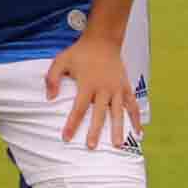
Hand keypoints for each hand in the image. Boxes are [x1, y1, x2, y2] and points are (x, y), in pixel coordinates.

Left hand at [47, 27, 141, 147]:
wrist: (103, 40)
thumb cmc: (80, 52)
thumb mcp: (61, 61)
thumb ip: (52, 78)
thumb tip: (49, 98)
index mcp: (87, 84)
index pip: (78, 109)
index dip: (72, 124)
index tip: (66, 138)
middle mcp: (104, 89)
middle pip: (99, 114)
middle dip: (95, 131)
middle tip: (91, 147)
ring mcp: (117, 89)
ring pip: (118, 112)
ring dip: (118, 129)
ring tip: (118, 146)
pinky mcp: (126, 87)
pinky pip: (133, 106)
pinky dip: (137, 119)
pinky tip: (139, 133)